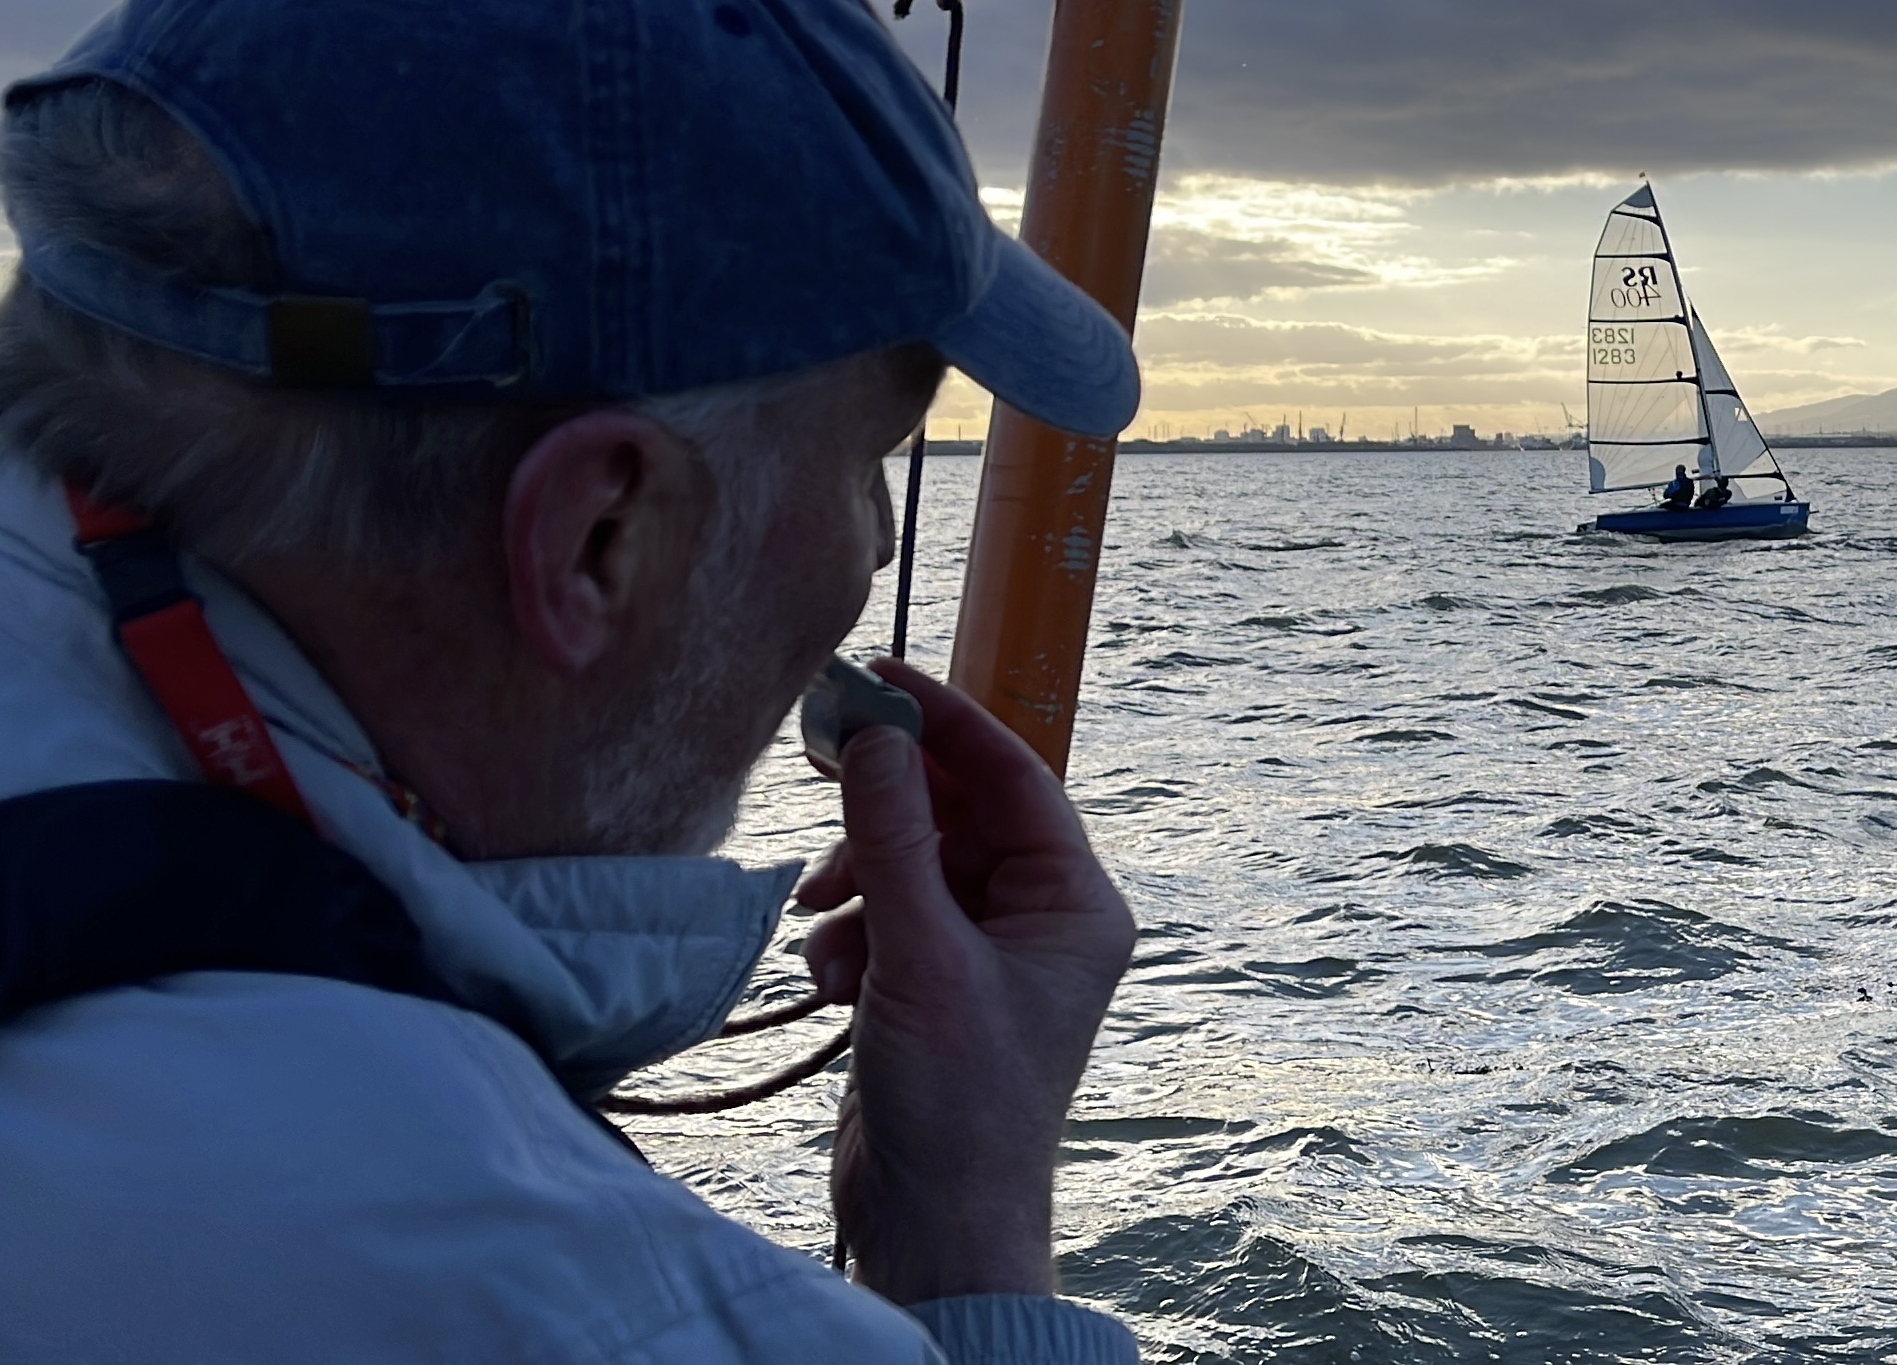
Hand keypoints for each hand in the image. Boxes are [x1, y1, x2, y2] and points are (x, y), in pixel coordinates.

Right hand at [798, 662, 1135, 1303]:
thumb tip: (873, 736)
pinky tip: (827, 978)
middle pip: (958, 813)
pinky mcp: (936, 982)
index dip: (946, 721)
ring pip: (913, 863)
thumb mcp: (918, 955)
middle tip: (819, 758)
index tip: (880, 676)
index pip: (1015, 776)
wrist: (935, 1221)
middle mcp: (1043, 916)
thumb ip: (893, 840)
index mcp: (1078, 901)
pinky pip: (888, 915)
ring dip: (857, 880)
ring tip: (821, 915)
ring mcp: (988, 950)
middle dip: (885, 807)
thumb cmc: (960, 1100)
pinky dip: (850, 932)